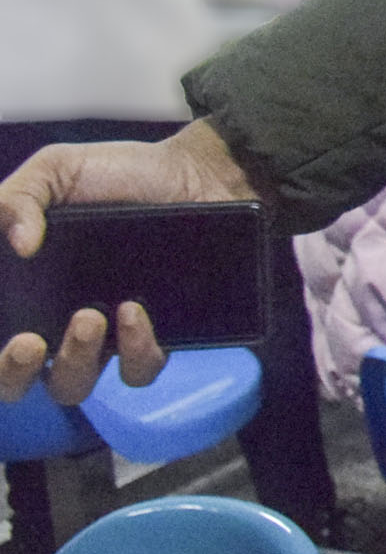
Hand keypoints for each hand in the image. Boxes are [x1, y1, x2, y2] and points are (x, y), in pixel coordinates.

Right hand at [0, 121, 255, 403]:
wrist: (198, 174)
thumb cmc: (121, 174)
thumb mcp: (58, 170)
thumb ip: (18, 196)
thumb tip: (17, 244)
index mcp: (26, 288)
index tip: (4, 332)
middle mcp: (57, 319)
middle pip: (17, 379)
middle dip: (12, 373)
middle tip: (28, 344)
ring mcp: (106, 334)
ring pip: (74, 383)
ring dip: (74, 360)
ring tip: (89, 317)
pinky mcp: (156, 337)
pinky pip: (139, 369)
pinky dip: (133, 350)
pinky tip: (135, 313)